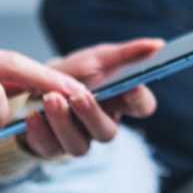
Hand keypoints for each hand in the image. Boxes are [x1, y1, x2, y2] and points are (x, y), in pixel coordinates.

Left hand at [21, 39, 162, 157]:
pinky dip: (40, 132)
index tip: (133, 84)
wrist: (37, 83)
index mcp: (121, 103)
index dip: (140, 99)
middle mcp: (102, 125)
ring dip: (64, 123)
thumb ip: (128, 53)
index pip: (142, 107)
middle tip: (79, 95)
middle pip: (107, 132)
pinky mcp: (52, 148)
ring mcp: (78, 140)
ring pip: (78, 146)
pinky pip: (48, 148)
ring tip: (51, 100)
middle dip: (92, 114)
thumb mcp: (99, 57)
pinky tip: (33, 116)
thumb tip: (159, 44)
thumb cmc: (76, 72)